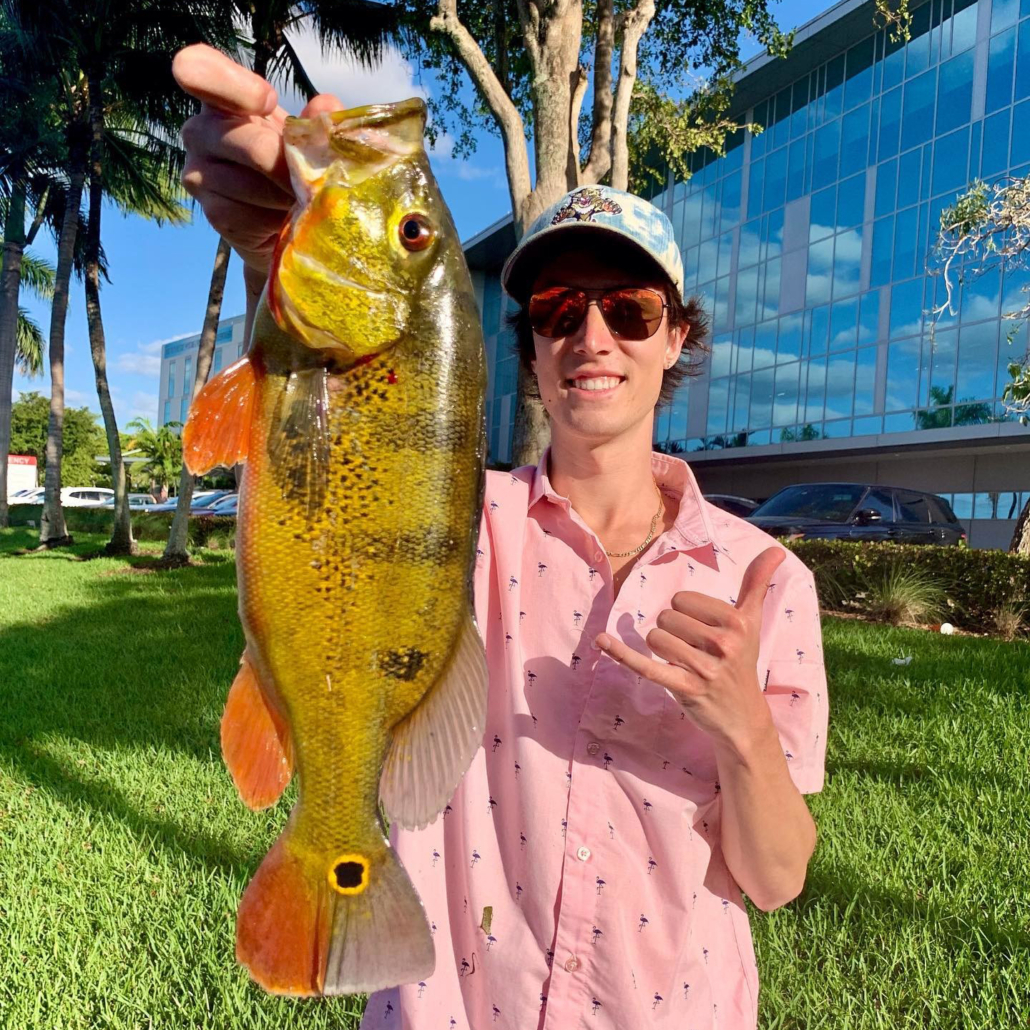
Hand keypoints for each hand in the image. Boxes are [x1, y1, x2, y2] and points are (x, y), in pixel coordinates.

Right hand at [171, 43, 343, 287]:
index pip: (197, 68)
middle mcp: (200, 131)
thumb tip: (327, 105)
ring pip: (256, 187)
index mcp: (221, 98)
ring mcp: (199, 172)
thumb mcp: (308, 136)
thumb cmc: (292, 162)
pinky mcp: (212, 211)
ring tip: (299, 200)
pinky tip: (284, 218)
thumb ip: (319, 119)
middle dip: (293, 169)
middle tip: (312, 181)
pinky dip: (277, 220)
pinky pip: (251, 217)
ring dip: (288, 198)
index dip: (235, 85)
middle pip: (254, 147)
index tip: (269, 101)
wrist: (282, 218)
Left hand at [595, 546, 785, 751]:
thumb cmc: (741, 661)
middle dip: (673, 633)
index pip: (682, 598)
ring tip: (684, 664)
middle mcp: (724, 642)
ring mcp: (704, 668)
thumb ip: (757, 583)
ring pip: (654, 639)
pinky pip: (645, 666)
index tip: (704, 632)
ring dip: (662, 650)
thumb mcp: (752, 622)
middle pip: (666, 618)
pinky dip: (620, 653)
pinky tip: (601, 640)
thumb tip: (776, 550)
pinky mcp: (686, 689)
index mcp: (737, 621)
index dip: (686, 614)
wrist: (743, 716)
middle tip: (696, 652)